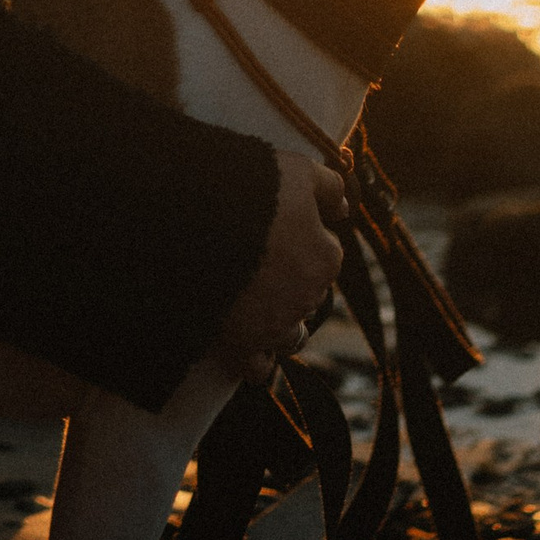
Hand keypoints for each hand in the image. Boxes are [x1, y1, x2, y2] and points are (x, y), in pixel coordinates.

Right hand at [216, 151, 347, 384]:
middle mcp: (307, 299)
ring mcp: (275, 326)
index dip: (303, 239)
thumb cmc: (249, 191)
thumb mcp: (295, 170)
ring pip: (290, 336)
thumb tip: (345, 208)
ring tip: (252, 304)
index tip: (276, 229)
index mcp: (325, 258)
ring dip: (279, 324)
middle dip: (290, 283)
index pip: (326, 254)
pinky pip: (259, 369)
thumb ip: (328, 187)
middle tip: (257, 260)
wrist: (194, 220)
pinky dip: (255, 359)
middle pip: (308, 296)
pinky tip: (244, 342)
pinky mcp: (241, 346)